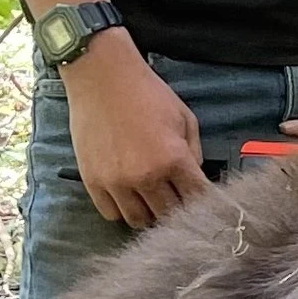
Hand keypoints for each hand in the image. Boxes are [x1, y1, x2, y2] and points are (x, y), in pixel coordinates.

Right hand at [60, 33, 210, 225]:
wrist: (102, 77)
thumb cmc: (147, 93)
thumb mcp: (184, 117)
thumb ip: (194, 151)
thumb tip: (195, 177)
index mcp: (173, 159)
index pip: (197, 198)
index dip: (204, 203)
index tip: (205, 203)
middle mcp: (145, 176)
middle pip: (169, 215)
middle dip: (178, 210)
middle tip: (176, 199)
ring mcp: (116, 182)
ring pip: (140, 221)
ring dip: (150, 213)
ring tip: (152, 199)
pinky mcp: (93, 182)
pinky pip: (111, 214)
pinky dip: (123, 209)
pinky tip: (128, 195)